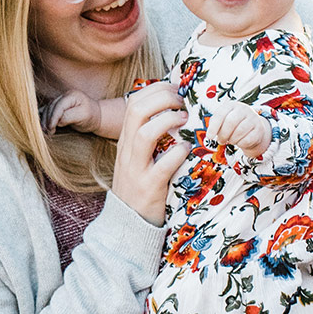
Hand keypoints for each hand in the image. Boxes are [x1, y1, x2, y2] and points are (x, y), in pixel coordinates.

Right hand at [43, 89, 101, 135]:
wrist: (95, 116)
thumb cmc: (91, 117)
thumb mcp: (83, 116)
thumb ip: (70, 117)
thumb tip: (58, 121)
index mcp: (72, 95)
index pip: (59, 106)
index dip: (53, 117)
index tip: (51, 128)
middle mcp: (65, 96)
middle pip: (52, 107)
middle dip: (48, 120)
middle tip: (47, 132)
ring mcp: (61, 100)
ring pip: (48, 109)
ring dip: (44, 120)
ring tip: (45, 131)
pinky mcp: (58, 106)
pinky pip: (48, 110)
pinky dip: (43, 117)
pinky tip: (42, 124)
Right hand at [111, 82, 188, 225]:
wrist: (128, 224)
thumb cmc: (139, 187)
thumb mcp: (136, 158)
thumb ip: (148, 136)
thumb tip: (171, 110)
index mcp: (125, 141)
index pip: (134, 103)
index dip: (156, 89)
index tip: (175, 90)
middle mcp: (127, 152)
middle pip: (138, 110)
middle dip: (164, 98)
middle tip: (182, 102)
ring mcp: (136, 170)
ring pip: (146, 134)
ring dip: (169, 121)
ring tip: (185, 120)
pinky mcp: (149, 188)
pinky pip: (163, 165)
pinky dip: (178, 153)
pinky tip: (187, 150)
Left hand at [206, 99, 271, 158]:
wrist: (252, 128)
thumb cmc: (234, 125)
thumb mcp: (223, 121)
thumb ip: (215, 125)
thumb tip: (209, 135)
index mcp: (232, 105)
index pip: (221, 114)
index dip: (214, 127)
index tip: (210, 137)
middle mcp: (243, 109)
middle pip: (230, 122)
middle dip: (223, 135)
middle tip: (221, 141)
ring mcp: (253, 118)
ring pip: (239, 131)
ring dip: (232, 140)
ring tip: (230, 140)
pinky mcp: (259, 129)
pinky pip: (247, 140)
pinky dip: (240, 144)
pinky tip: (239, 142)